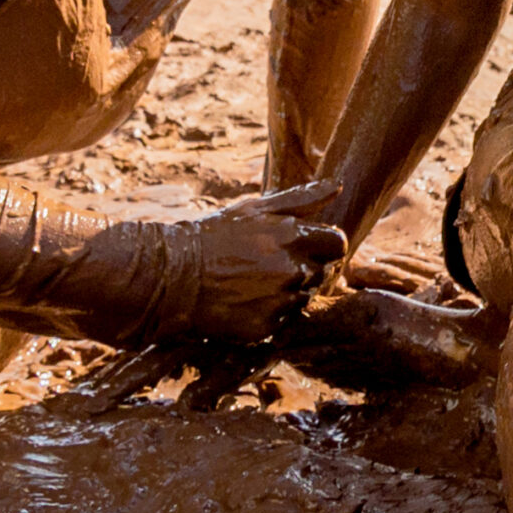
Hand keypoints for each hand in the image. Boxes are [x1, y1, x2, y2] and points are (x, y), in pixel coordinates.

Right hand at [181, 181, 346, 339]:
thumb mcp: (254, 209)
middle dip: (307, 268)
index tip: (311, 248)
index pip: (337, 243)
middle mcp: (291, 269)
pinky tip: (247, 302)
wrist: (173, 279)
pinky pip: (286, 320)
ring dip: (290, 291)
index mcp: (291, 235)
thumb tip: (338, 185)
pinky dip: (272, 313)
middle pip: (323, 272)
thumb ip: (301, 199)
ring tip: (255, 283)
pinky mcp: (267, 327)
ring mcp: (280, 300)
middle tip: (273, 266)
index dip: (326, 246)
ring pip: (305, 297)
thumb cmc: (214, 237)